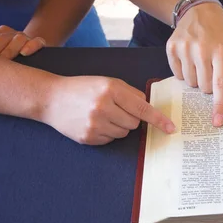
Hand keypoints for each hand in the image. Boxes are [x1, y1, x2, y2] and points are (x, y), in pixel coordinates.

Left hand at [0, 25, 45, 59]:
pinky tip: (24, 53)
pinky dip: (31, 45)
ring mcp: (25, 37)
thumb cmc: (4, 58)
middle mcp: (11, 33)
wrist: (29, 56)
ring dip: (10, 49)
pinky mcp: (38, 43)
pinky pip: (37, 41)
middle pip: (2, 38)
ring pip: (19, 38)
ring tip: (6, 61)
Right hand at [42, 76, 175, 144]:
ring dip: (118, 126)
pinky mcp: (88, 137)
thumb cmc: (83, 88)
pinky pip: (110, 140)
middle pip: (134, 122)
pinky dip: (107, 133)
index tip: (171, 128)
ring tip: (101, 114)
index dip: (158, 119)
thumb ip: (130, 94)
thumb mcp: (107, 82)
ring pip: (124, 133)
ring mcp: (94, 124)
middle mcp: (103, 107)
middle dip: (130, 117)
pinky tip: (94, 122)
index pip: (142, 108)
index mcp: (110, 90)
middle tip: (114, 108)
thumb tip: (148, 108)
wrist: (51, 98)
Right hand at [166, 3, 222, 126]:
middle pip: (204, 87)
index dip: (219, 104)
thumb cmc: (221, 30)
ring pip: (190, 83)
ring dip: (197, 79)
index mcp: (221, 50)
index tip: (217, 121)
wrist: (198, 9)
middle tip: (212, 70)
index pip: (220, 84)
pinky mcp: (171, 48)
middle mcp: (201, 50)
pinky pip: (177, 74)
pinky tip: (190, 59)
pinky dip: (184, 72)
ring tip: (201, 62)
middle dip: (209, 86)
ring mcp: (184, 48)